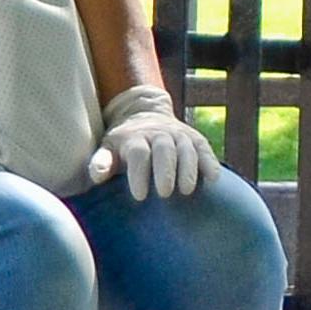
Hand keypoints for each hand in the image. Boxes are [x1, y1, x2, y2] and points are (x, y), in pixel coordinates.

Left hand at [93, 84, 212, 200]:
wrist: (144, 113)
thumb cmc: (123, 144)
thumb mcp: (107, 149)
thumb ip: (102, 162)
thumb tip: (98, 176)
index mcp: (134, 137)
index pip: (138, 154)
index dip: (139, 174)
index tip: (139, 196)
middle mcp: (158, 133)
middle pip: (164, 149)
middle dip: (165, 171)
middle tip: (164, 193)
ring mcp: (179, 134)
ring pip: (187, 148)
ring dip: (188, 169)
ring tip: (187, 190)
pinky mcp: (195, 138)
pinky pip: (204, 148)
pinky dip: (210, 162)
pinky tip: (213, 178)